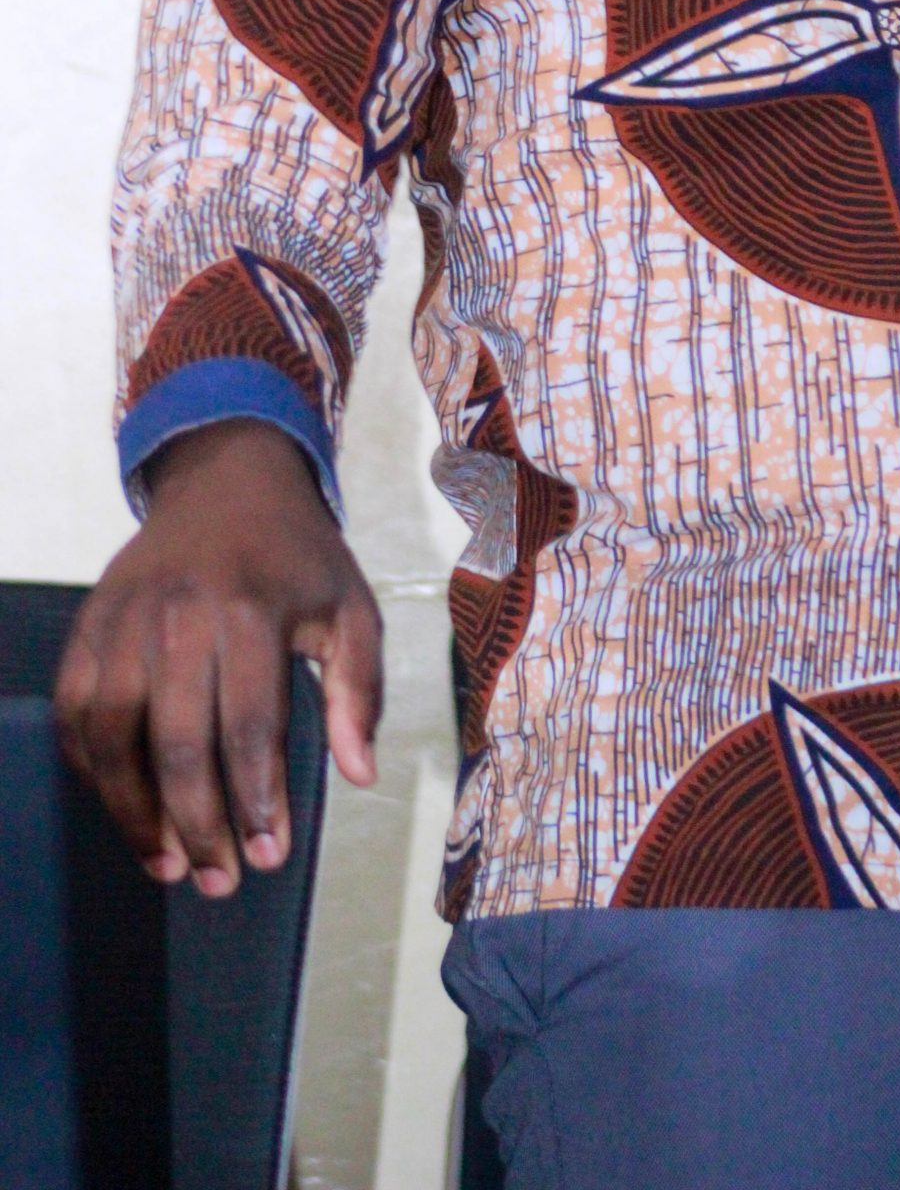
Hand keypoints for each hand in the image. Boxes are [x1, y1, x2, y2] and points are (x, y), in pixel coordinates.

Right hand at [55, 418, 381, 896]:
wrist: (229, 481)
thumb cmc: (299, 556)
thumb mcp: (352, 606)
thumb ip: (360, 689)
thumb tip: (359, 773)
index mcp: (251, 611)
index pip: (249, 727)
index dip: (257, 802)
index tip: (269, 857)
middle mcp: (179, 616)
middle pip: (177, 744)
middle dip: (197, 825)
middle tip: (218, 882)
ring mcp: (124, 619)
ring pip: (112, 736)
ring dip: (133, 812)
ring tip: (166, 864)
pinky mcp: (89, 623)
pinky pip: (75, 710)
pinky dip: (91, 769)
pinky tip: (122, 807)